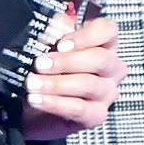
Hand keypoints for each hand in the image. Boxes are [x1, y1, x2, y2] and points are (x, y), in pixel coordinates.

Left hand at [22, 13, 122, 139]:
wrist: (35, 109)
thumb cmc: (48, 72)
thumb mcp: (48, 47)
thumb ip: (53, 32)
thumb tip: (49, 29)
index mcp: (103, 44)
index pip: (108, 30)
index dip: (86, 35)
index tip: (61, 43)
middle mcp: (111, 68)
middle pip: (100, 59)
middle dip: (66, 61)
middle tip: (39, 64)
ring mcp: (107, 93)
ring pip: (88, 84)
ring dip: (56, 83)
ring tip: (32, 83)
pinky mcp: (96, 115)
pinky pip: (79, 108)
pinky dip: (55, 103)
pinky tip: (37, 99)